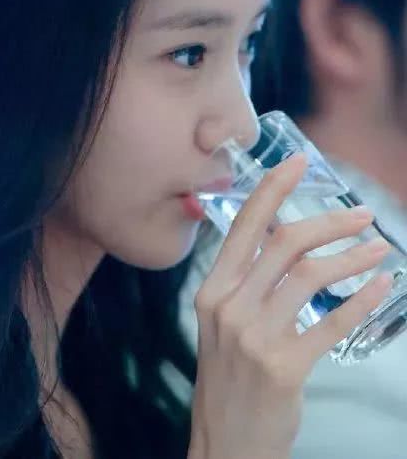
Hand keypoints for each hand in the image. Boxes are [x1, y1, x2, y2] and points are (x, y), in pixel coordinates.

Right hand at [188, 153, 391, 458]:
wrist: (224, 440)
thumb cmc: (228, 376)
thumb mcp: (221, 322)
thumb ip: (245, 282)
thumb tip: (282, 240)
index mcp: (212, 290)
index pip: (245, 226)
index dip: (273, 188)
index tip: (300, 162)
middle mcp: (229, 307)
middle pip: (286, 243)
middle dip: (329, 221)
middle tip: (362, 215)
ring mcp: (254, 337)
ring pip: (311, 276)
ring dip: (352, 257)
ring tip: (379, 250)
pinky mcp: (284, 367)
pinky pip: (331, 323)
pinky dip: (361, 301)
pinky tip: (380, 288)